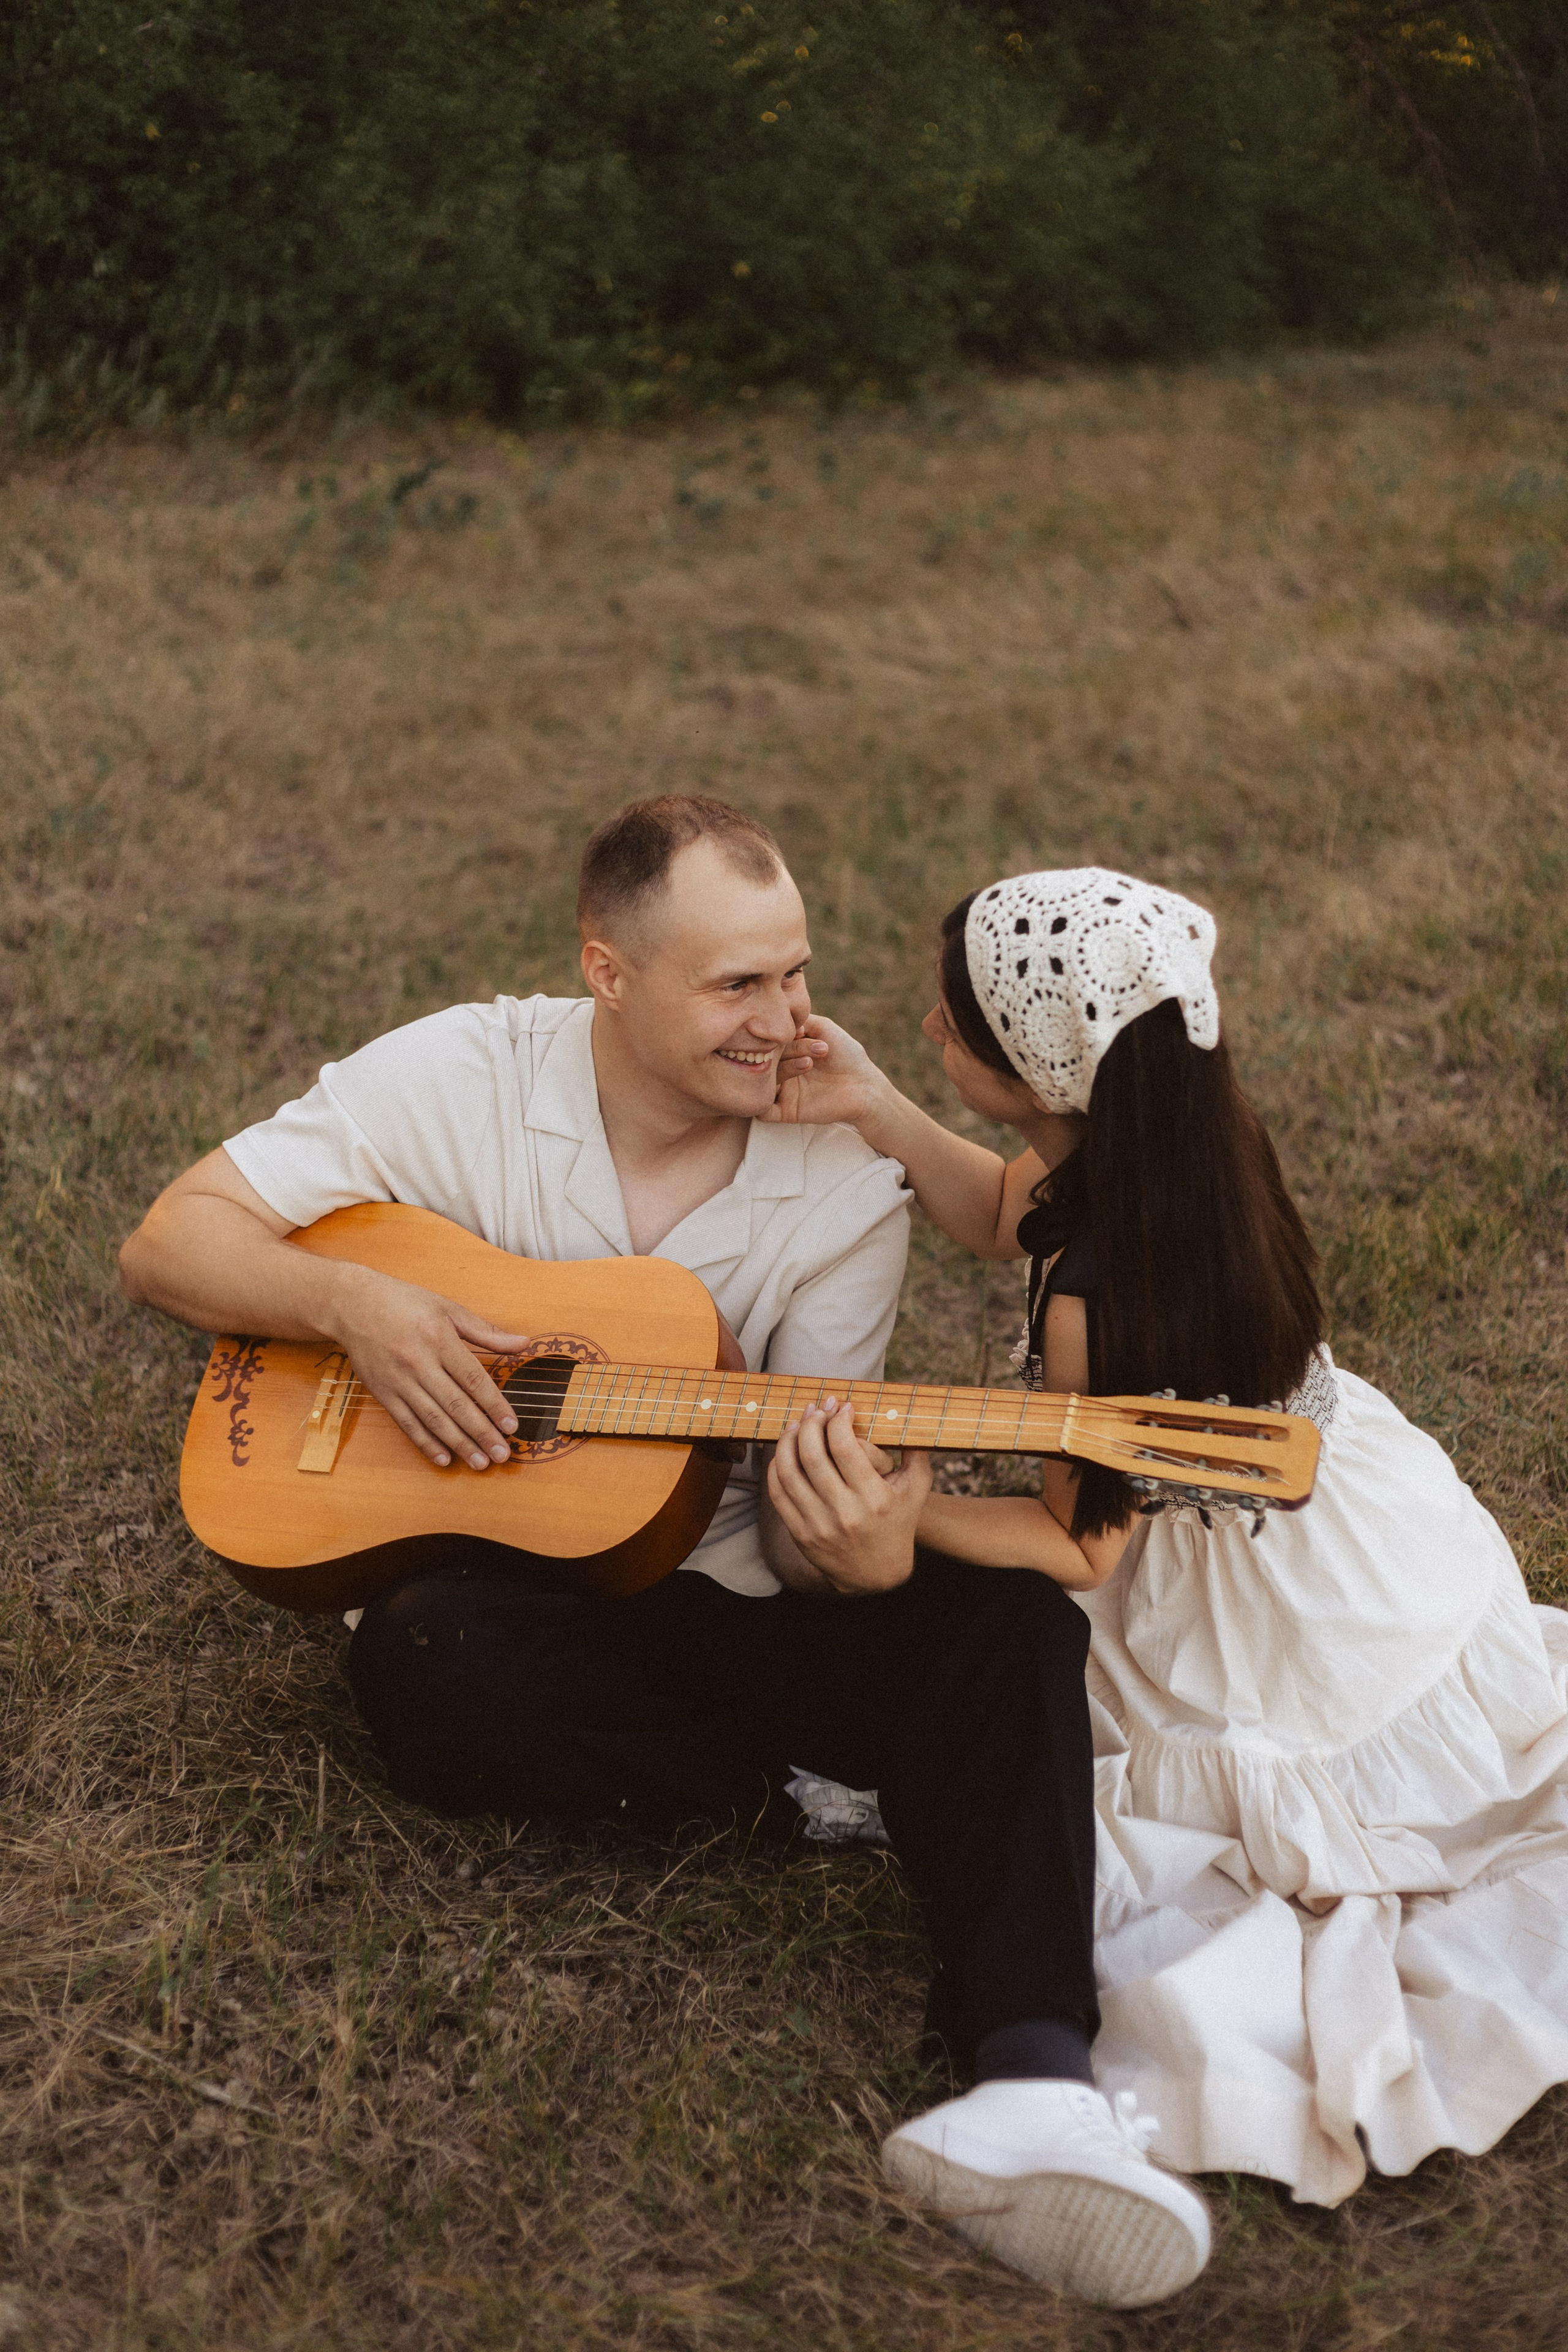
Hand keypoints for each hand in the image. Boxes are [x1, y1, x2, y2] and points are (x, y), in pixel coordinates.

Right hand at [328, 1267, 529, 1470]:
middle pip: (456, 1405)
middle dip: (481, 1433)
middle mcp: (419, 1362)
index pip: (473, 1379)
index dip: (494, 1405)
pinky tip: (444, 1458)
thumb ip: (486, 1332)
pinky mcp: (382, 1392)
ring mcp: (398, 1380)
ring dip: (459, 1444)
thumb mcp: (448, 1309)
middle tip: (501, 1454)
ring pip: (433, 1419)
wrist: (353, 1305)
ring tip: (480, 1462)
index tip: (512, 1426)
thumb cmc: (406, 1303)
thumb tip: (524, 1343)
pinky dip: (425, 1443)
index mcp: (439, 1339)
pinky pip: (407, 1423)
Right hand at [766, 1015, 886, 1129]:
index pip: (769, 1042)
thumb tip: (777, 1023)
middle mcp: (782, 1069)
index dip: (780, 1036)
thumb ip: (800, 1020)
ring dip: (784, 1070)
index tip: (800, 1033)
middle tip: (810, 1050)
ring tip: (808, 1064)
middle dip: (787, 1051)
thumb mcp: (824, 1028)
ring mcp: (783, 1091)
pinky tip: (783, 1089)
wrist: (863, 1085)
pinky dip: (761, 1104)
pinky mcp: (786, 1111)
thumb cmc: (846, 1054)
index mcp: (788, 1051)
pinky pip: (761, 1112)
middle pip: (766, 1060)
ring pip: (762, 1082)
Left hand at [767, 1399, 931, 1593]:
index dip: (838, 1420)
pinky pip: (778, 1492)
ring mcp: (819, 1525)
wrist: (877, 1573)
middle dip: (812, 1423)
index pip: (845, 1447)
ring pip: (789, 1471)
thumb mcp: (916, 1488)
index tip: (842, 1407)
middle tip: (818, 1409)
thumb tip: (907, 1412)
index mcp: (874, 1498)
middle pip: (813, 1455)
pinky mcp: (800, 1533)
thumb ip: (916, 1451)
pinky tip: (786, 1450)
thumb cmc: (898, 1520)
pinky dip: (777, 1465)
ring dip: (789, 1439)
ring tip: (798, 1423)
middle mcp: (845, 1513)